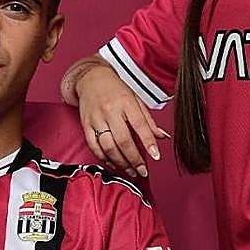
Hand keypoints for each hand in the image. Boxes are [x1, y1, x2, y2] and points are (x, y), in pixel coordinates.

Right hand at [75, 61, 167, 176]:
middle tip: (142, 170)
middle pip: (123, 140)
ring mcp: (96, 119)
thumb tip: (163, 137)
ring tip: (130, 171)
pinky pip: (94, 146)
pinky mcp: (85, 125)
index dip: (148, 142)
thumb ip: (148, 120)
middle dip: (134, 159)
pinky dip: (104, 158)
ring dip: (120, 162)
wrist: (91, 79)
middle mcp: (110, 111)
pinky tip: (114, 163)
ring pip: (108, 147)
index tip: (156, 156)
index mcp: (126, 102)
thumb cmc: (115, 90)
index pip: (140, 125)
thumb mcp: (135, 100)